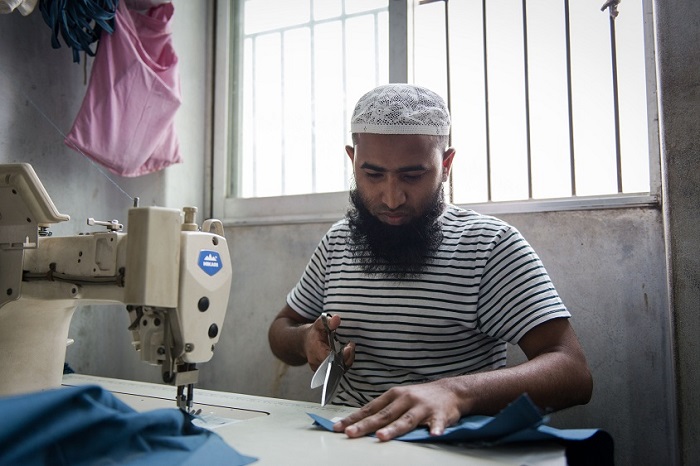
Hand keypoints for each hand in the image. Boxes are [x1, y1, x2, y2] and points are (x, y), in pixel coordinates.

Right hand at [304, 314, 354, 370]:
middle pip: (336, 367)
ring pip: (338, 370)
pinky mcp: (326, 372)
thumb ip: (328, 321)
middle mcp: (317, 363)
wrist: (305, 342)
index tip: (349, 346)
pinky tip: (346, 354)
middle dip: (347, 357)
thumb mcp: (319, 324)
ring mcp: (321, 370)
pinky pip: (338, 370)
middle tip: (351, 346)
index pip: (331, 359)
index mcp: (315, 352)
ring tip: (349, 348)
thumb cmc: (314, 333)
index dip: (342, 355)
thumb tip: (337, 318)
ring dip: (346, 360)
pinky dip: (344, 363)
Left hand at [332, 380, 462, 440]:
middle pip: (383, 415)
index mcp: (393, 395)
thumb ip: (382, 410)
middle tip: (350, 433)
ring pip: (406, 420)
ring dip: (393, 429)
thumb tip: (358, 422)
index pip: (370, 408)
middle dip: (365, 425)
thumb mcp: (399, 398)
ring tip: (381, 437)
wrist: (451, 391)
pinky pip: (438, 423)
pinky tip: (433, 435)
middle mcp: (405, 399)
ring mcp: (422, 407)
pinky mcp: (440, 415)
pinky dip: (436, 429)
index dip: (354, 418)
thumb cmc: (420, 397)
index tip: (338, 427)